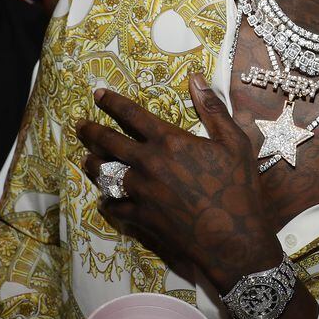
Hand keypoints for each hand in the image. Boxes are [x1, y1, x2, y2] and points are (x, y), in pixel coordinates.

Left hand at [75, 74, 280, 291]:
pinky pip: (114, 206)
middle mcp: (147, 164)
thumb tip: (197, 78)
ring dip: (93, 163)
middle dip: (91, 131)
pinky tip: (105, 198)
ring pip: (104, 173)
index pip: (132, 115)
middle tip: (80, 125)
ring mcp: (140, 192)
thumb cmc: (238, 188)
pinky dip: (107, 200)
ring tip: (86, 157)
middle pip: (108, 142)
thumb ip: (213, 109)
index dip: (113, 102)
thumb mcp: (235, 143)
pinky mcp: (140, 217)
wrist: (232, 239)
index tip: (98, 94)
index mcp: (169, 142)